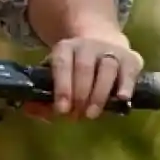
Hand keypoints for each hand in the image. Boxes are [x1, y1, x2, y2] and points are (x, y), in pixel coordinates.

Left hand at [26, 29, 141, 120]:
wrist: (103, 43)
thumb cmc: (74, 68)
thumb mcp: (55, 75)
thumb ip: (42, 94)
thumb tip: (29, 110)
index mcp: (65, 48)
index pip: (62, 65)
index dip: (62, 87)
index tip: (61, 109)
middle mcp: (87, 46)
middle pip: (84, 68)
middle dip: (80, 94)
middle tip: (77, 115)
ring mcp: (110, 50)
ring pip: (107, 69)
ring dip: (99, 93)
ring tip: (93, 113)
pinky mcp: (131, 58)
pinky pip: (129, 71)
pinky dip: (126, 84)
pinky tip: (121, 99)